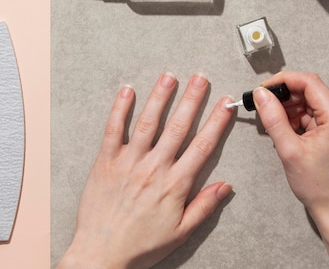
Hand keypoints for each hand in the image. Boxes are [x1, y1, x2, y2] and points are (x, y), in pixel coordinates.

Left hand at [58, 73, 234, 268]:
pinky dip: (119, 109)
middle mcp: (154, 168)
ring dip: (159, 98)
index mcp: (175, 185)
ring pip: (147, 123)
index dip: (216, 122)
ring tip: (169, 76)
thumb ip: (204, 206)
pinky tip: (127, 90)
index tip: (225, 103)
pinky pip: (113, 130)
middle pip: (177, 127)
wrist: (101, 253)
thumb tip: (226, 186)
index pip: (202, 146)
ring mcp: (128, 162)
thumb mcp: (180, 233)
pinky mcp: (106, 162)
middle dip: (191, 99)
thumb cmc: (141, 245)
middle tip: (200, 77)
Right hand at [254, 72, 328, 267]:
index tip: (264, 89)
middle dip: (286, 99)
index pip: (309, 82)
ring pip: (314, 101)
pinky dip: (303, 118)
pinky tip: (293, 133)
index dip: (282, 81)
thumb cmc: (317, 185)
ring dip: (294, 110)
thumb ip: (272, 117)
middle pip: (311, 91)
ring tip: (280, 129)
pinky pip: (320, 112)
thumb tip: (261, 94)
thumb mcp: (288, 149)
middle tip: (266, 111)